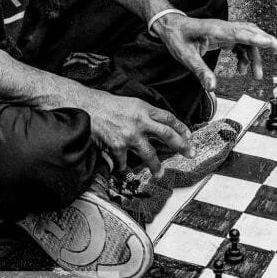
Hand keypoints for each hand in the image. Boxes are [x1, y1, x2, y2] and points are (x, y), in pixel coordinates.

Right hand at [72, 87, 193, 177]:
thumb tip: (158, 125)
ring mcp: (129, 135)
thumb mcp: (131, 103)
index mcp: (144, 108)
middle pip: (167, 135)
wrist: (86, 106)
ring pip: (149, 154)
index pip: (169, 118)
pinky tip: (123, 169)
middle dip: (181, 146)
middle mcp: (140, 121)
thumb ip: (145, 114)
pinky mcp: (117, 146)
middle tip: (190, 154)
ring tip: (160, 173)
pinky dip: (124, 166)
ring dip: (156, 166)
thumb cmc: (106, 104)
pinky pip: (125, 162)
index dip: (181, 128)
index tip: (189, 136)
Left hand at [153, 15, 276, 91]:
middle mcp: (224, 28)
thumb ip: (201, 72)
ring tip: (257, 75)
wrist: (171, 26)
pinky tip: (242, 69)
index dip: (256, 38)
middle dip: (266, 41)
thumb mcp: (186, 57)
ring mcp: (225, 31)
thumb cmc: (177, 37)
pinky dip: (245, 57)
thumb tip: (212, 87)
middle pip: (250, 32)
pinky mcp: (225, 36)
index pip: (240, 33)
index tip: (271, 43)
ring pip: (248, 39)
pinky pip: (241, 44)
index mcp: (215, 30)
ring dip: (255, 56)